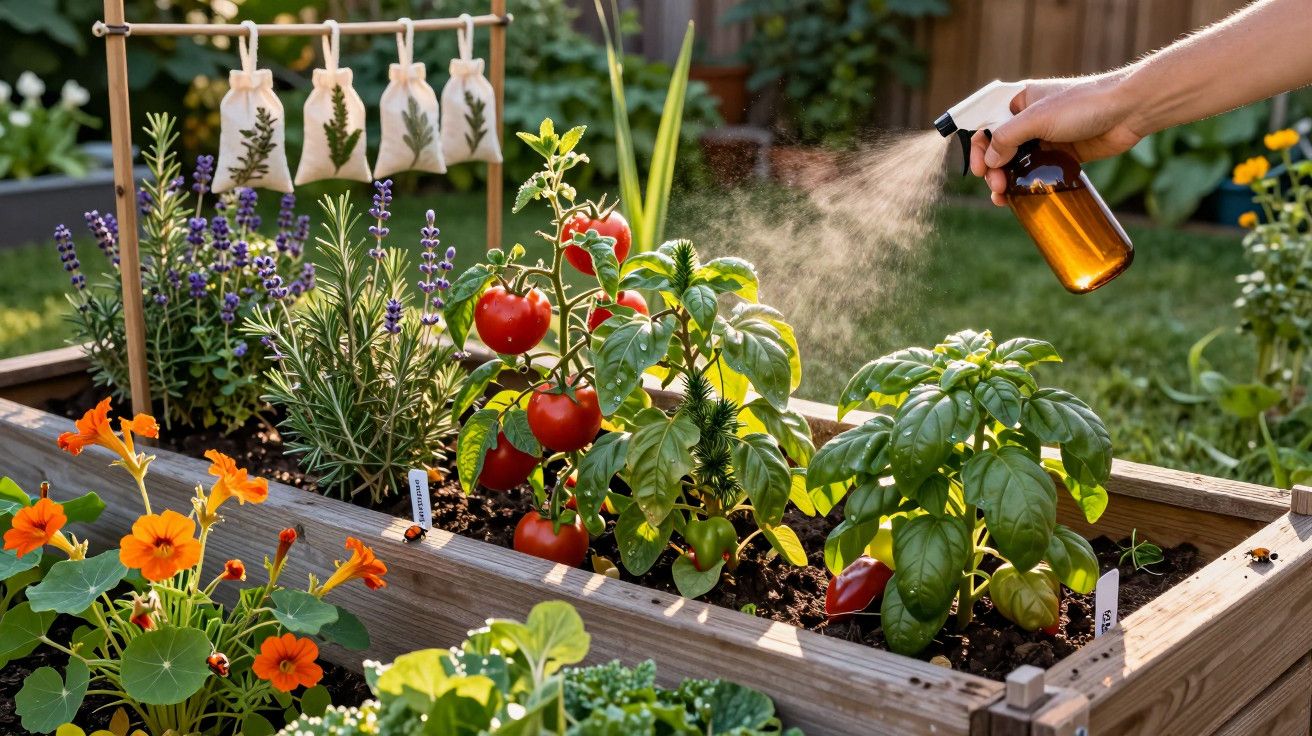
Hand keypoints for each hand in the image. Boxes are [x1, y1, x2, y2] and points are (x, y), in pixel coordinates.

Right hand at [969, 74, 1146, 204]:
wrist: (1129, 110)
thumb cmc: (1084, 104)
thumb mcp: (1037, 118)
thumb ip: (1007, 138)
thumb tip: (989, 161)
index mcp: (1019, 102)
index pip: (986, 124)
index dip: (977, 147)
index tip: (978, 169)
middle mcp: (1029, 119)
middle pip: (998, 148)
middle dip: (992, 169)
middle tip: (996, 186)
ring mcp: (1046, 138)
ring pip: (1016, 163)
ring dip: (1005, 180)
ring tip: (1003, 197)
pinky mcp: (1062, 154)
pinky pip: (1037, 172)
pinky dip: (1026, 184)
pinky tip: (1020, 197)